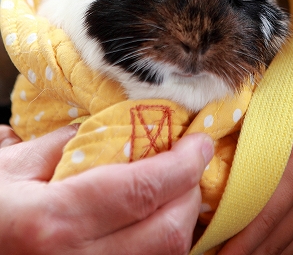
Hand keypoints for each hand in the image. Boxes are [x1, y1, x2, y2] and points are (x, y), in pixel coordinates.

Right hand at [0, 124, 213, 254]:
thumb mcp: (15, 166)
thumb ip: (70, 143)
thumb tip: (120, 126)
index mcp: (55, 220)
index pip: (143, 190)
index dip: (182, 164)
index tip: (199, 142)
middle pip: (166, 234)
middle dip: (190, 195)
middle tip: (190, 164)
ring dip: (179, 224)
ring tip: (176, 192)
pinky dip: (159, 246)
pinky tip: (154, 222)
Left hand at [220, 72, 292, 254]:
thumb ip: (266, 121)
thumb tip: (231, 135)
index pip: (261, 217)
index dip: (234, 239)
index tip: (210, 246)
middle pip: (269, 240)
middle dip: (238, 253)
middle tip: (209, 253)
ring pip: (283, 247)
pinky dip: (276, 253)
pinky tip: (258, 253)